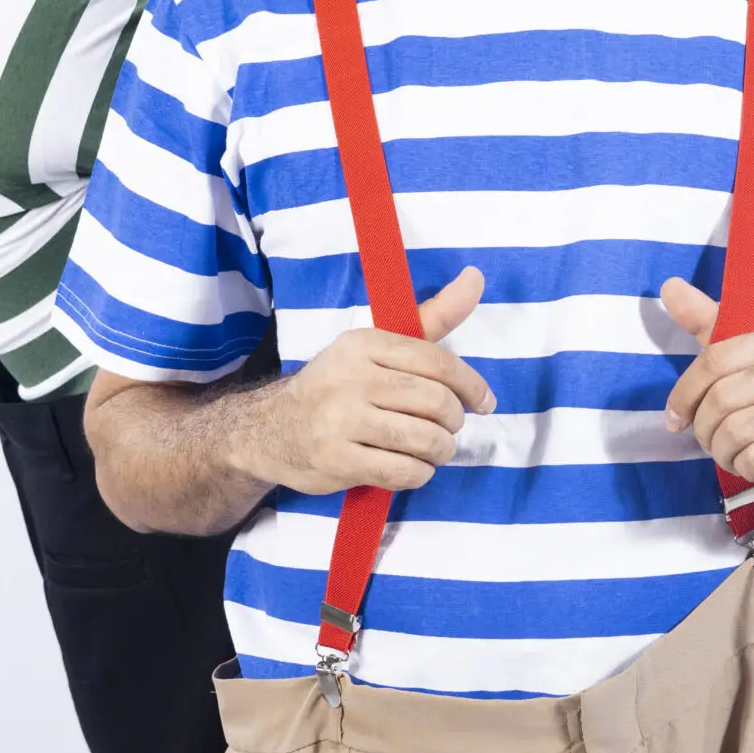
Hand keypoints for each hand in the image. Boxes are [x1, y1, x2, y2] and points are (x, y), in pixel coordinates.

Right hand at [243, 267, 492, 496]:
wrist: (269, 430)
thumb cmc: (337, 386)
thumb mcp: (376, 347)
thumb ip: (430, 318)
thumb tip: (475, 279)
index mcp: (364, 343)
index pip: (437, 362)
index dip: (471, 385)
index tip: (484, 402)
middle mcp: (352, 377)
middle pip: (436, 402)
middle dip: (453, 421)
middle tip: (447, 428)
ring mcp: (341, 421)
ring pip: (425, 440)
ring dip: (440, 450)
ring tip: (431, 449)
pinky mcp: (337, 461)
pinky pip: (404, 472)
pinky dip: (418, 473)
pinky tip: (410, 466)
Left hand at [658, 278, 753, 514]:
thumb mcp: (748, 363)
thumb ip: (710, 326)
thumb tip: (670, 286)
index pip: (717, 358)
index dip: (686, 392)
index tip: (676, 417)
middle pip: (723, 397)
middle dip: (704, 429)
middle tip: (710, 442)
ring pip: (738, 430)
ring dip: (722, 451)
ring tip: (731, 454)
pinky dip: (744, 467)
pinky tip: (753, 466)